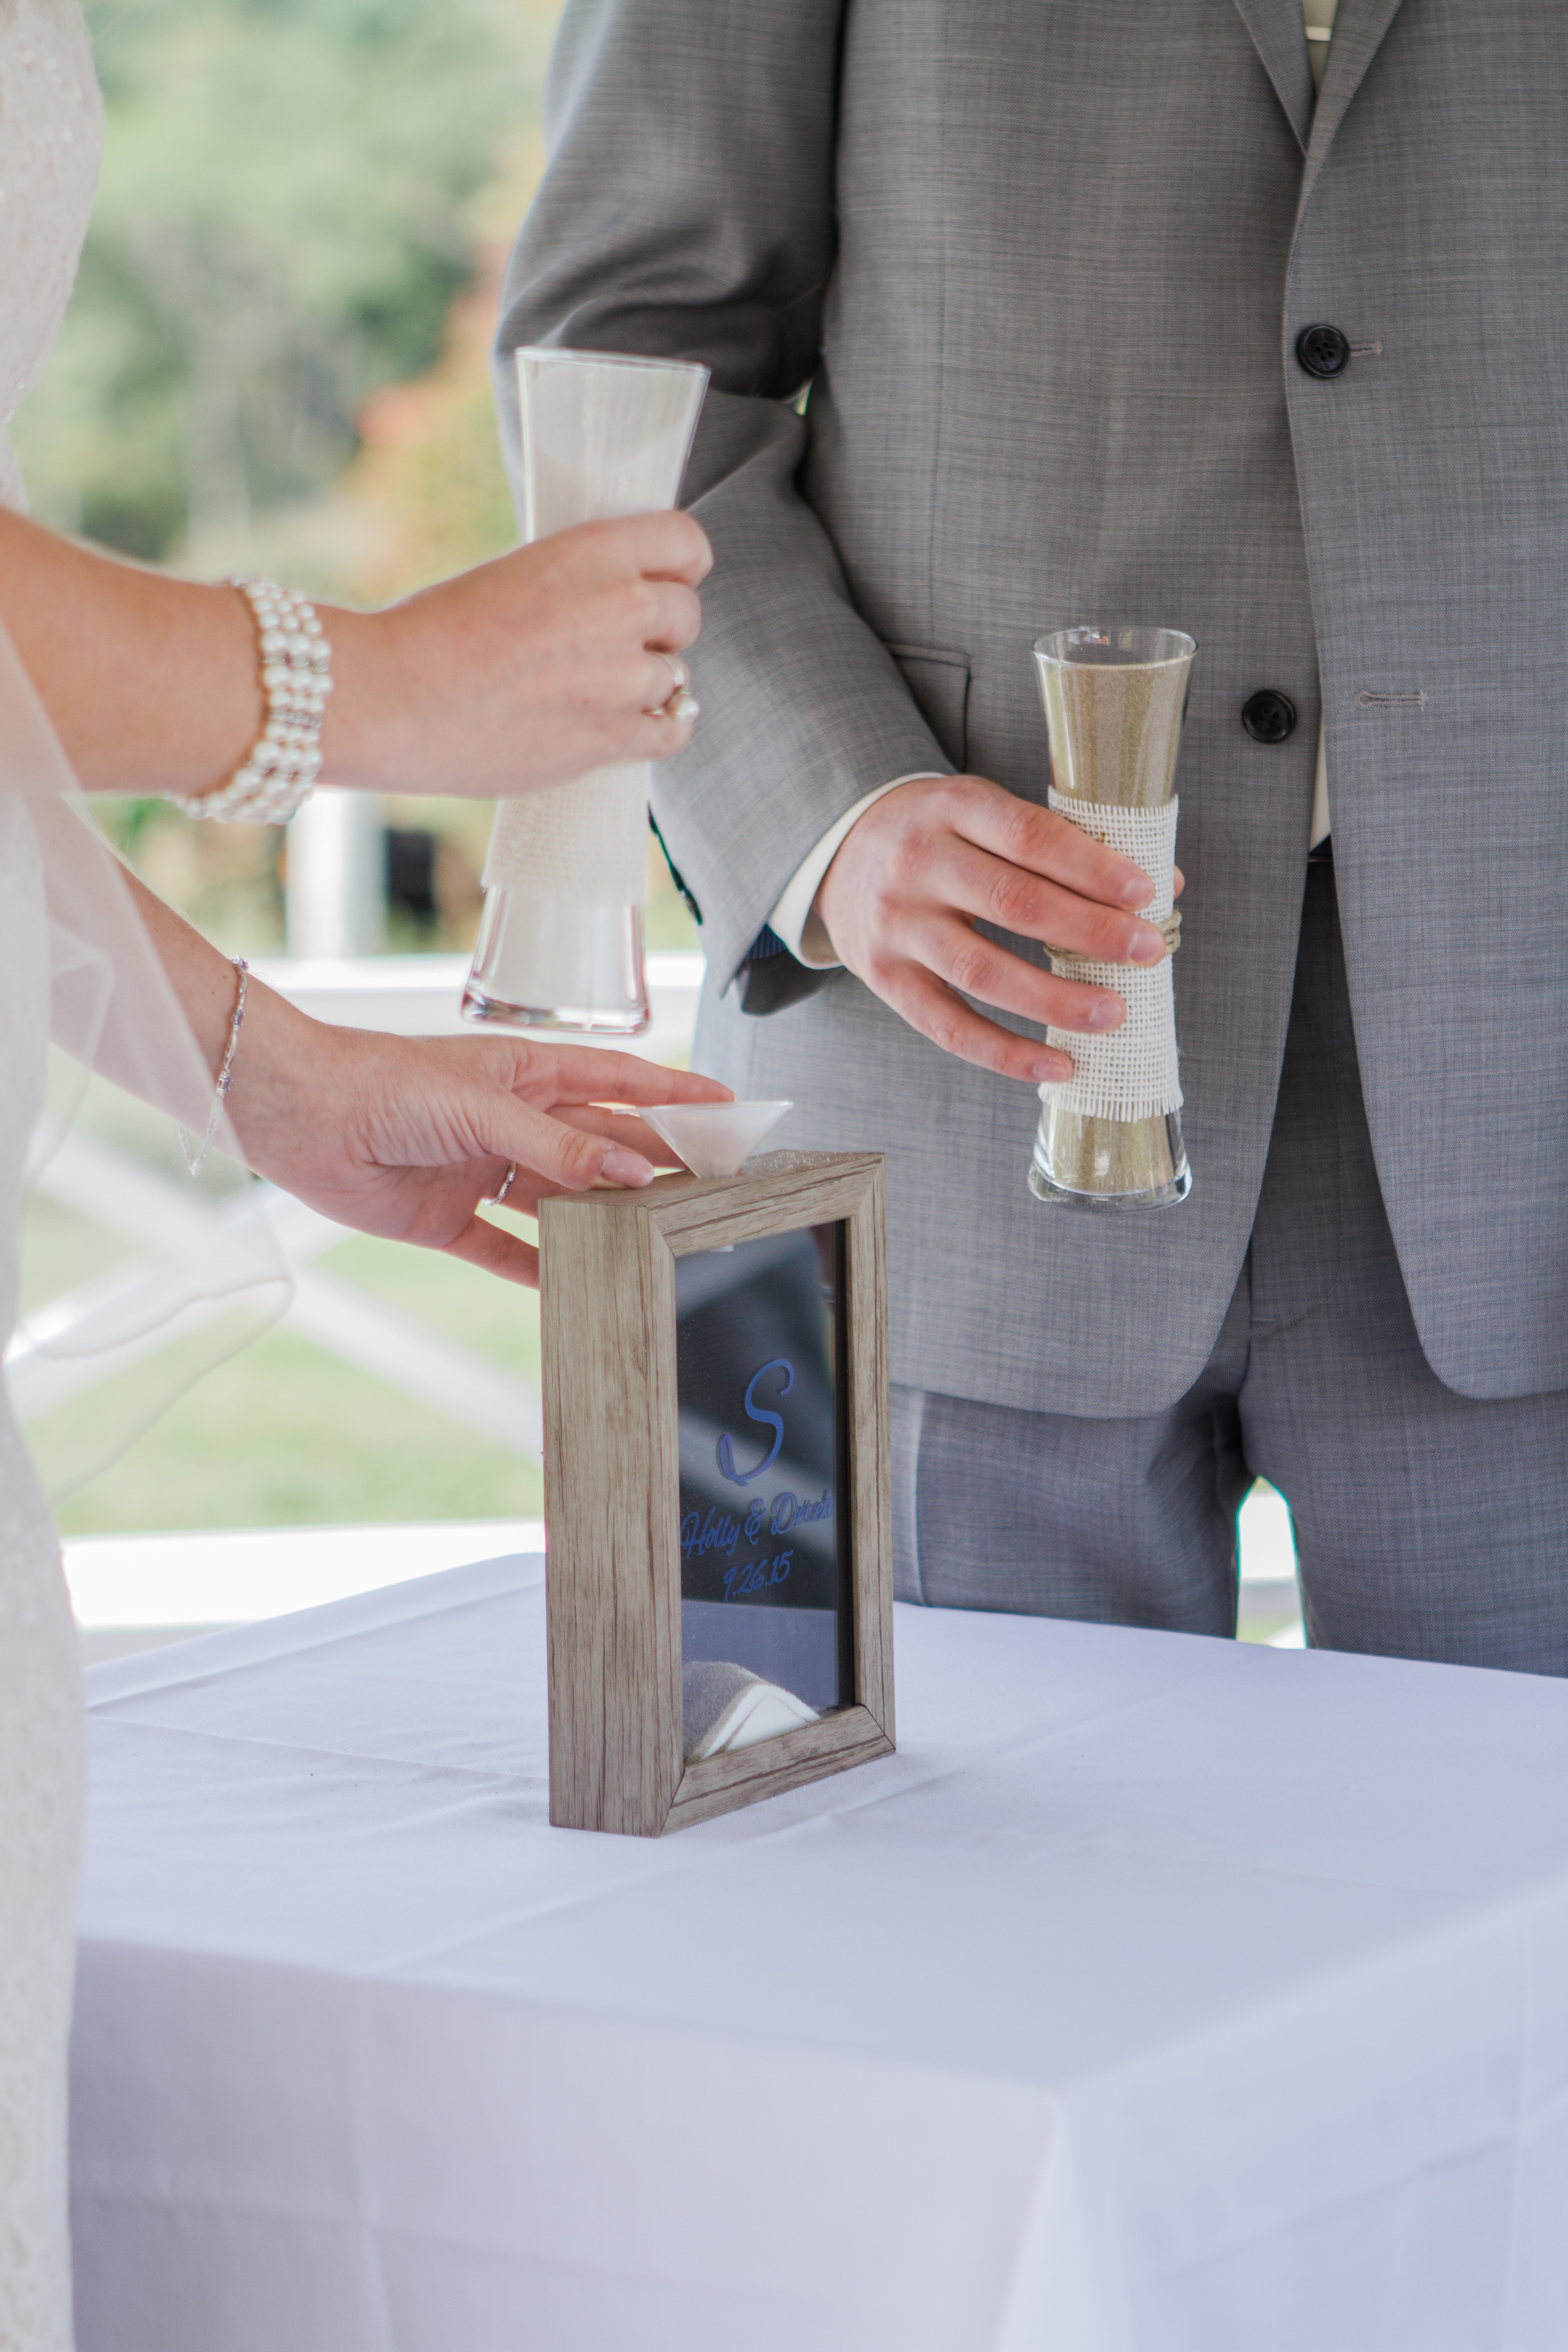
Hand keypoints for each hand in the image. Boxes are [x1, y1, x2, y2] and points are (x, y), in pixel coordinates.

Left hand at [229, 985, 731, 1286]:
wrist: (298, 1117)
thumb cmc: (382, 1081)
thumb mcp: (481, 1107)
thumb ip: (558, 1143)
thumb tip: (631, 1169)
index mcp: (524, 1075)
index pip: (617, 1080)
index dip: (672, 1090)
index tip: (725, 1103)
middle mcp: (510, 1123)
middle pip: (600, 1144)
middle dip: (654, 1160)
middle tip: (712, 1181)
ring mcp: (482, 1171)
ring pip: (563, 1199)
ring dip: (606, 1216)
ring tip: (660, 1237)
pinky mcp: (448, 1218)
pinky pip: (507, 1250)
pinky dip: (540, 1269)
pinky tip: (577, 1285)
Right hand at [324, 511, 712, 796]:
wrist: (395, 699)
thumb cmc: (434, 634)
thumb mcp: (515, 573)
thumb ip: (578, 582)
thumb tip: (614, 601)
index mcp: (593, 550)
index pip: (687, 543)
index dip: (678, 567)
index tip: (661, 582)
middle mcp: (621, 606)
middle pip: (686, 613)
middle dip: (658, 629)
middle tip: (612, 645)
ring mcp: (622, 676)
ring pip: (677, 676)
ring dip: (646, 683)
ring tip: (593, 689)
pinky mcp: (611, 736)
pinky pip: (673, 732)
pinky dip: (656, 730)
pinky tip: (624, 725)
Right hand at [814, 773, 1182, 1082]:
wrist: (838, 851)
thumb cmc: (937, 832)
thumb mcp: (984, 809)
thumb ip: (1061, 841)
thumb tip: (1165, 883)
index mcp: (951, 807)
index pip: (1030, 836)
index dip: (1092, 867)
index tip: (1145, 893)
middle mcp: (917, 864)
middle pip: (1014, 903)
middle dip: (1091, 932)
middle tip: (1147, 951)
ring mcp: (896, 925)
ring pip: (983, 972)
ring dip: (1057, 1000)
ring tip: (1113, 1013)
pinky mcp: (885, 979)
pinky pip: (951, 1027)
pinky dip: (1007, 1054)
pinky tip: (1058, 1065)